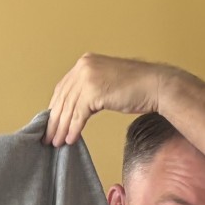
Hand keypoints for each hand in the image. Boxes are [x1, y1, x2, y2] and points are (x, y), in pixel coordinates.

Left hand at [45, 54, 180, 146]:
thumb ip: (90, 90)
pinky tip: (70, 139)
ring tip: (57, 142)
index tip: (51, 123)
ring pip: (69, 108)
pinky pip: (78, 114)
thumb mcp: (107, 83)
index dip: (55, 108)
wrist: (156, 86)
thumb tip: (75, 109)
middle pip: (62, 98)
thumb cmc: (137, 87)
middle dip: (54, 120)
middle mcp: (84, 66)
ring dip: (62, 128)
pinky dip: (73, 129)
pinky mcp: (94, 91)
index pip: (63, 88)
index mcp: (85, 62)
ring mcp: (88, 77)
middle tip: (48, 137)